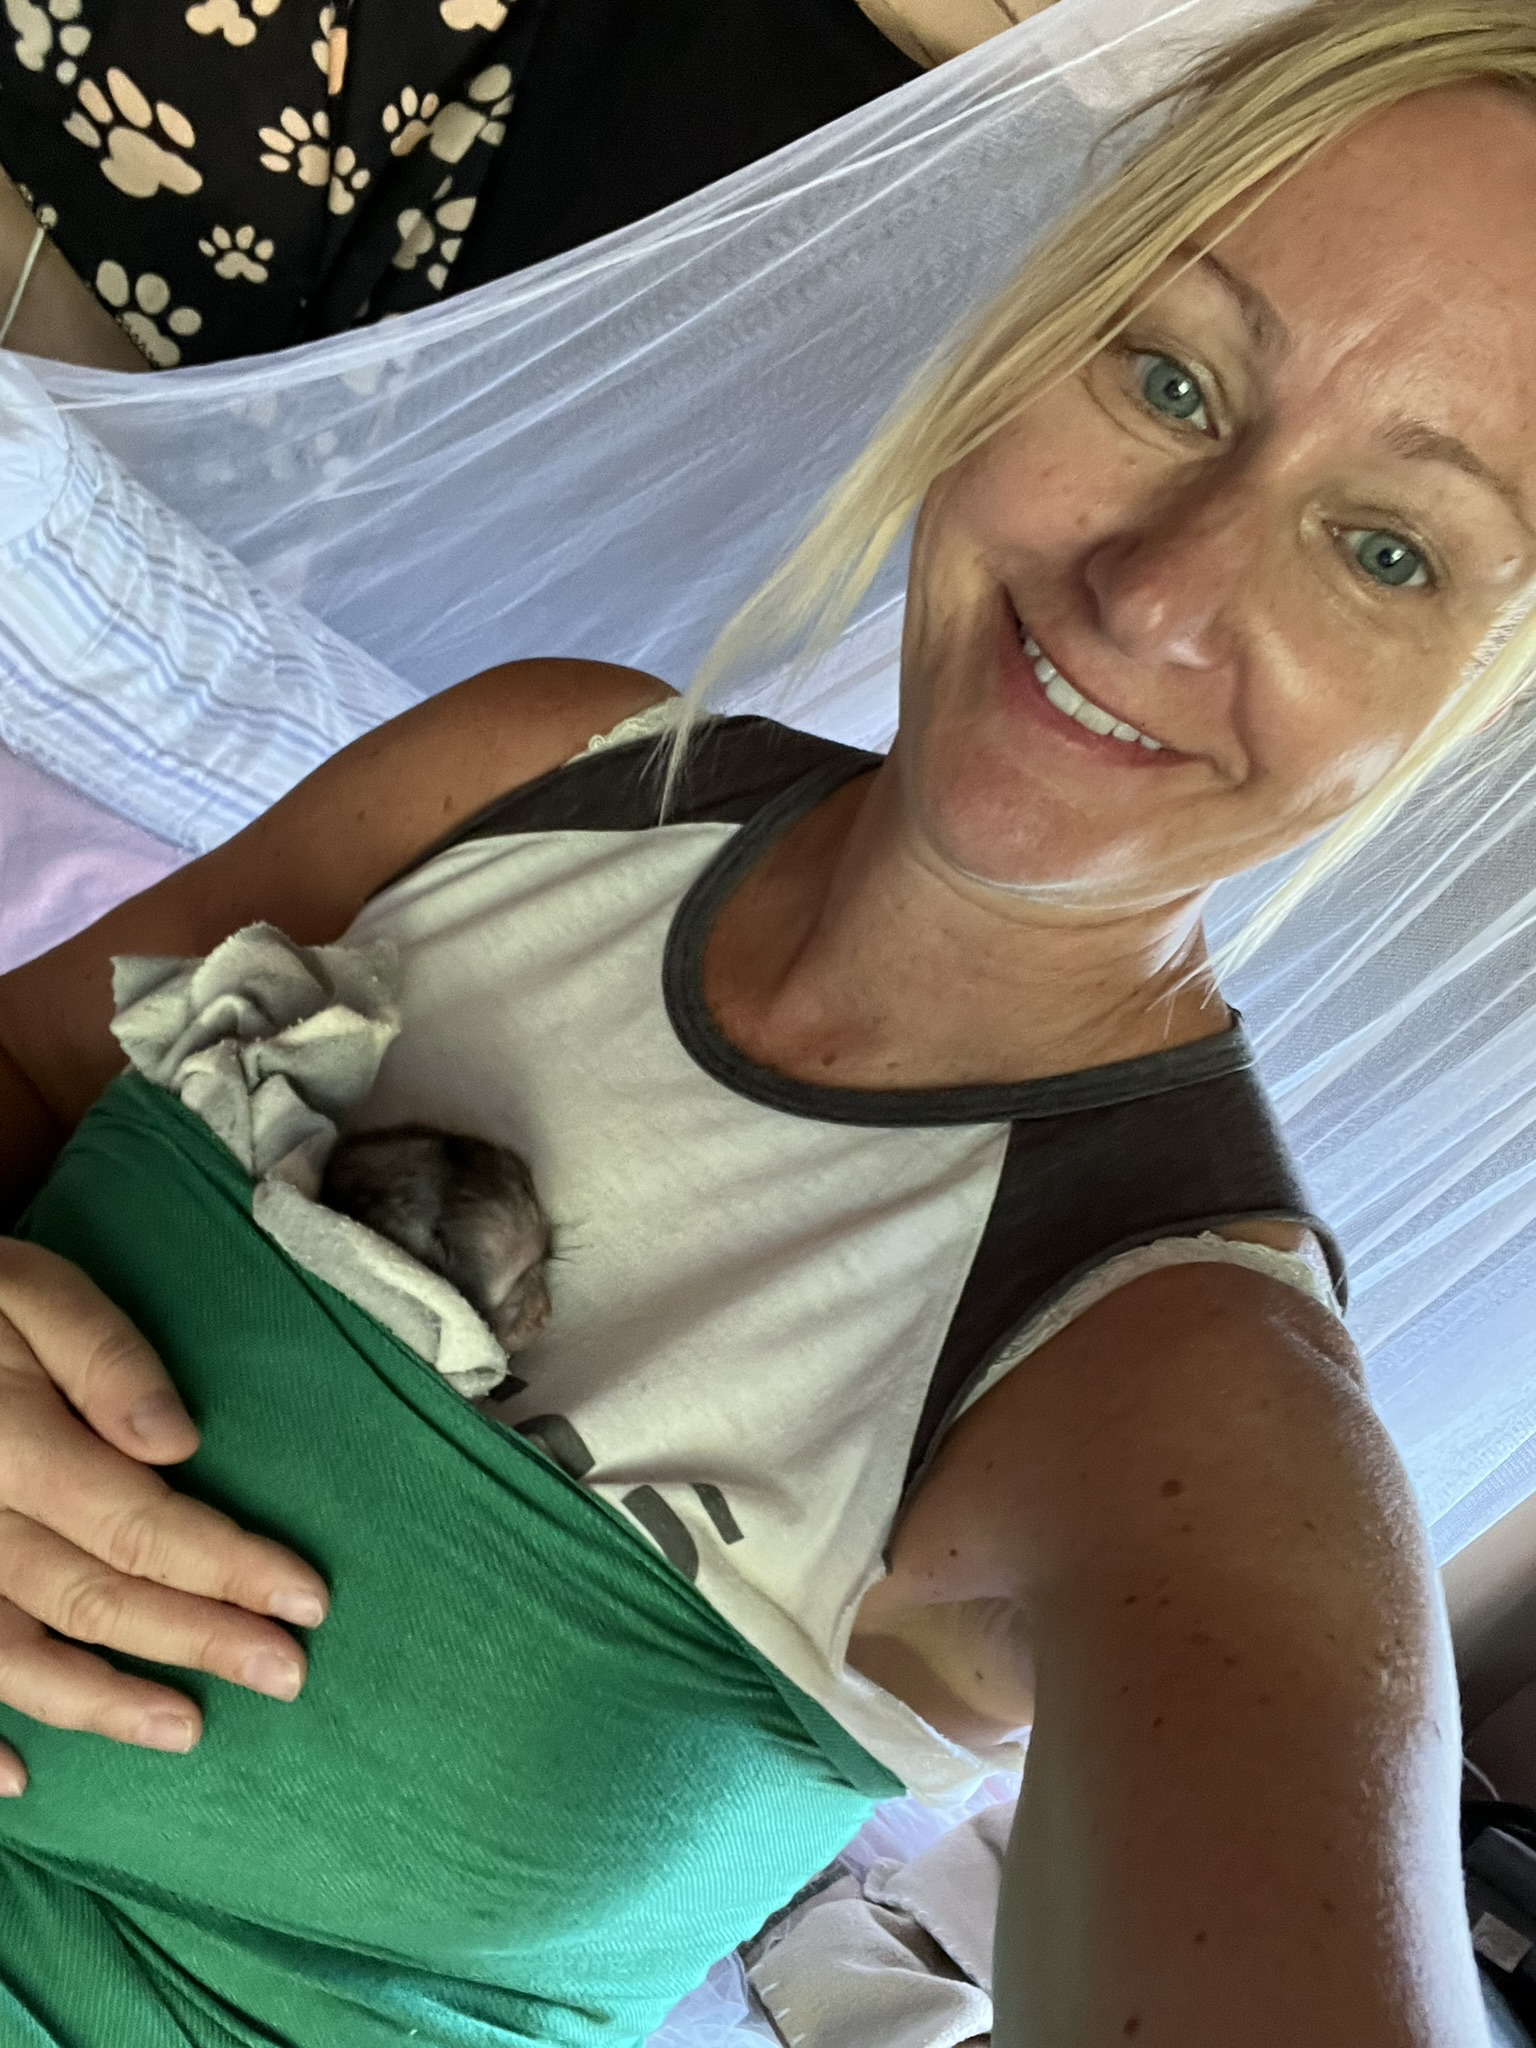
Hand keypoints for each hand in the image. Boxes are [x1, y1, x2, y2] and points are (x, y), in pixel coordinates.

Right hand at [0, 1239, 328, 1792]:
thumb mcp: (28, 1290)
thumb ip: (100, 1356)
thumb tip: (175, 1443)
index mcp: (12, 1441)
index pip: (139, 1522)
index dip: (227, 1566)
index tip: (307, 1599)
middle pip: (93, 1596)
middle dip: (196, 1639)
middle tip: (287, 1674)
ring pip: (16, 1655)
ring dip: (103, 1702)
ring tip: (189, 1731)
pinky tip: (21, 1780)